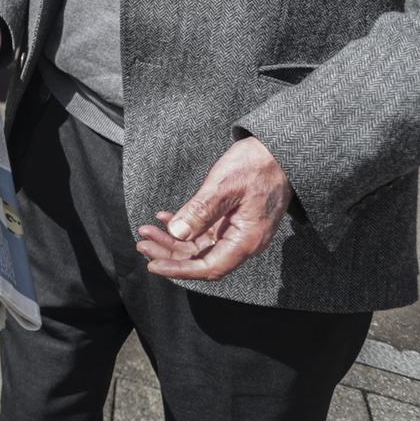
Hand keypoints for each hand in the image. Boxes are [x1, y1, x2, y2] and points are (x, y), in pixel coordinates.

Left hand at [135, 136, 289, 280]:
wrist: (277, 150)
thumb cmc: (256, 165)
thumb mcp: (223, 186)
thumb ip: (200, 211)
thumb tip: (176, 234)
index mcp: (246, 240)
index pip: (209, 267)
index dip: (180, 270)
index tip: (153, 266)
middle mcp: (243, 241)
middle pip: (202, 259)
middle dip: (170, 254)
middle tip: (142, 244)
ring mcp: (237, 231)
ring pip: (200, 246)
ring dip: (173, 240)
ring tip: (147, 231)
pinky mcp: (232, 220)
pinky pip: (204, 231)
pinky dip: (184, 226)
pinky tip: (165, 218)